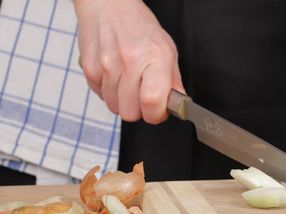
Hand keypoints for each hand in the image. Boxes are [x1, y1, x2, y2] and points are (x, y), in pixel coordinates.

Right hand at [74, 0, 183, 123]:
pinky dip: (109, 92)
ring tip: (128, 82)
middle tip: (143, 96)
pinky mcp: (89, 69)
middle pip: (130, 113)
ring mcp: (107, 66)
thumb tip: (179, 104)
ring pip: (114, 108)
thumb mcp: (167, 50)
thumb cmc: (140, 27)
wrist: (108, 6)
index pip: (152, 102)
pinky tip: (115, 76)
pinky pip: (101, 97)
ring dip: (123, 101)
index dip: (156, 114)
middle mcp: (130, 62)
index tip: (158, 110)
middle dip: (139, 110)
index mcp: (154, 58)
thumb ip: (174, 81)